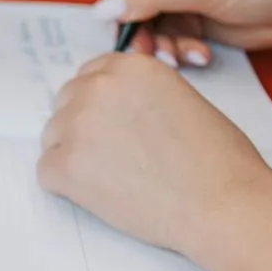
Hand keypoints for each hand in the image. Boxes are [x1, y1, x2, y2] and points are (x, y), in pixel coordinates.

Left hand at [37, 52, 271, 259]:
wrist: (223, 204)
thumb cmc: (217, 160)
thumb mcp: (181, 100)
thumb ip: (138, 94)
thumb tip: (109, 106)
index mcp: (128, 66)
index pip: (90, 74)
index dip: (100, 102)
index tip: (113, 123)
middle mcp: (97, 87)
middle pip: (66, 102)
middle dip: (83, 127)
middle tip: (115, 156)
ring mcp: (75, 125)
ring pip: (53, 136)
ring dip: (75, 156)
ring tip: (118, 178)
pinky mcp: (63, 164)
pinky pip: (47, 171)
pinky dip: (67, 186)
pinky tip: (104, 194)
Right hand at [89, 0, 271, 64]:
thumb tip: (104, 10)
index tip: (129, 5)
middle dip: (135, 21)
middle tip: (147, 44)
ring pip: (138, 18)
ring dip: (155, 41)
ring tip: (175, 54)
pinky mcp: (186, 12)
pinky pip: (161, 34)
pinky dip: (174, 48)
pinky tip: (196, 53)